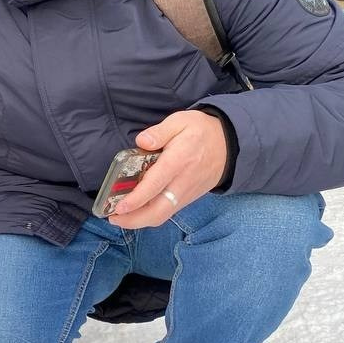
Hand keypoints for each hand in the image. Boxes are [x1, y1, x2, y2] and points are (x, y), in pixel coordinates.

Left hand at [106, 110, 227, 228]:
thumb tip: (142, 141)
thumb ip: (160, 131)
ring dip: (140, 221)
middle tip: (113, 217)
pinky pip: (168, 212)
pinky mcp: (188, 198)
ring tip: (120, 217)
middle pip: (158, 212)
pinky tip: (136, 211)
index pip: (155, 185)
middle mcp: (182, 182)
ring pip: (162, 216)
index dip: (136, 199)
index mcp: (178, 161)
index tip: (119, 207)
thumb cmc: (201, 131)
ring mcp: (186, 193)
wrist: (230, 144)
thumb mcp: (181, 121)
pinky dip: (150, 216)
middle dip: (134, 220)